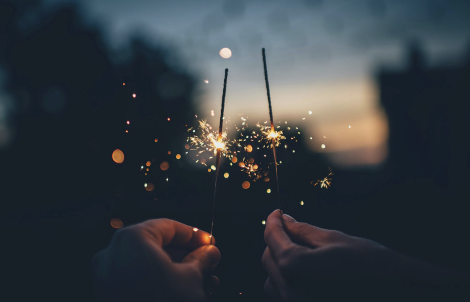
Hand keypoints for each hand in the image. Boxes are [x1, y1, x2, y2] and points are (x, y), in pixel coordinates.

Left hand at [92, 219, 220, 301]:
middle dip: (188, 257)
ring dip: (178, 272)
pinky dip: (160, 282)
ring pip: (149, 265)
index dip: (194, 235)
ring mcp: (107, 275)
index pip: (169, 227)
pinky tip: (183, 293)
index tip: (210, 244)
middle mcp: (114, 252)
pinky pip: (138, 280)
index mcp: (133, 239)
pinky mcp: (108, 295)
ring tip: (204, 284)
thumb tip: (210, 253)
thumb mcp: (191, 280)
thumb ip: (202, 260)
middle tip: (209, 265)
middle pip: (159, 246)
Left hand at [262, 210, 396, 300]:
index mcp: (296, 268)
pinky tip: (305, 271)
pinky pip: (283, 294)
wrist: (396, 293)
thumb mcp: (333, 240)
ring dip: (280, 261)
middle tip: (291, 227)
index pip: (273, 239)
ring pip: (272, 279)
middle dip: (276, 240)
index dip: (273, 221)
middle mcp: (290, 292)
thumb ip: (302, 230)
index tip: (276, 212)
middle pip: (268, 258)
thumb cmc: (369, 264)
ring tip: (300, 250)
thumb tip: (284, 219)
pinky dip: (287, 280)